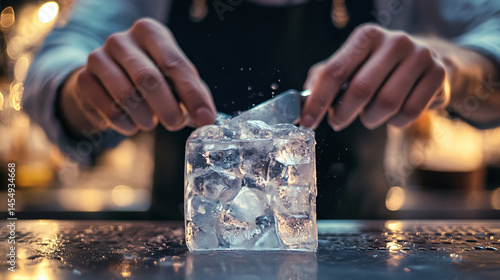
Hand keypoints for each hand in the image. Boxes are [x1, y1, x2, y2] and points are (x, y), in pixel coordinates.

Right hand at [61, 18, 215, 135]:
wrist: (106, 76)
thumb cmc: (150, 75)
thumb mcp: (174, 77)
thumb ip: (193, 94)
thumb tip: (207, 118)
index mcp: (150, 32)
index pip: (175, 64)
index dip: (193, 95)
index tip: (205, 119)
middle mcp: (121, 40)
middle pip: (148, 79)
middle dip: (168, 108)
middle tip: (175, 124)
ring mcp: (98, 57)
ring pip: (126, 96)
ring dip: (146, 118)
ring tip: (151, 122)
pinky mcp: (83, 79)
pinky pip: (108, 109)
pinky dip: (125, 124)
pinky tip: (131, 124)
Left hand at [301, 24, 448, 130]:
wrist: (427, 58)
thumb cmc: (378, 65)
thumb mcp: (351, 63)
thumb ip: (325, 78)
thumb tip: (303, 100)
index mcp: (367, 36)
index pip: (335, 71)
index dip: (318, 100)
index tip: (307, 122)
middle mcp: (395, 41)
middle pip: (361, 90)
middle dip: (343, 114)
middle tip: (338, 122)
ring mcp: (420, 56)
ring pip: (386, 104)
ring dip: (371, 119)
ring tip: (368, 116)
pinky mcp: (438, 74)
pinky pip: (410, 112)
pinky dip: (395, 122)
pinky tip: (392, 115)